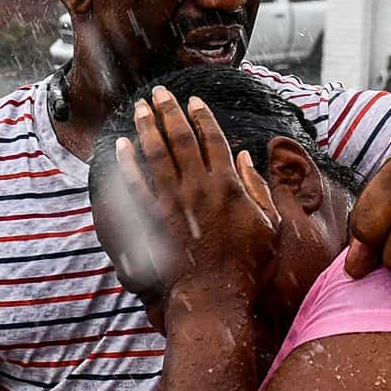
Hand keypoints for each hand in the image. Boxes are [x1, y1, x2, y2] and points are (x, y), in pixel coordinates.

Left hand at [114, 89, 280, 304]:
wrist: (215, 296)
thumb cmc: (248, 265)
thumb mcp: (268, 224)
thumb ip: (257, 188)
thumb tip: (244, 156)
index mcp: (228, 186)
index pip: (212, 140)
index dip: (202, 117)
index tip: (193, 100)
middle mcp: (198, 188)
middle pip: (181, 140)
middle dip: (170, 113)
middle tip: (160, 94)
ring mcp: (172, 203)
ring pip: (156, 156)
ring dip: (147, 129)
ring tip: (141, 108)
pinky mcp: (153, 221)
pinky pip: (135, 186)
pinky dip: (127, 164)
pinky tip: (121, 147)